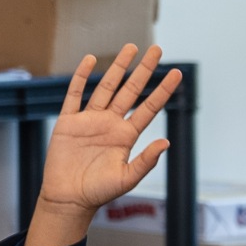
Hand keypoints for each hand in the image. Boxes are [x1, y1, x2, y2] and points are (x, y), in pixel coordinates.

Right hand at [24, 44, 182, 245]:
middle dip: (144, 70)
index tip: (177, 73)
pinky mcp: (69, 122)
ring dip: (118, 68)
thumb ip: (146, 161)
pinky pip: (75, 95)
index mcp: (126, 136)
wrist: (69, 198)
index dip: (163, 90)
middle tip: (156, 49)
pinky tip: (90, 60)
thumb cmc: (99, 192)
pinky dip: (82, 77)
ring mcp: (90, 120)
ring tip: (130, 48)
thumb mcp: (127, 178)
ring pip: (106, 87)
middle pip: (130, 90)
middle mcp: (111, 123)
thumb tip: (166, 143)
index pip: (149, 107)